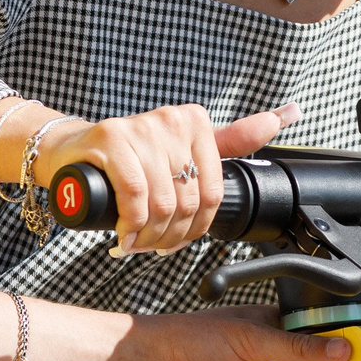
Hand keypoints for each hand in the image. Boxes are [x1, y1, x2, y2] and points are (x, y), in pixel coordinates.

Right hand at [39, 103, 297, 255]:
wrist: (72, 150)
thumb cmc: (131, 157)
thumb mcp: (185, 148)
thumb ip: (234, 138)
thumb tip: (287, 115)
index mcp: (195, 122)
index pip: (211, 191)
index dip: (196, 227)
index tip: (178, 238)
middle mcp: (171, 120)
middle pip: (187, 201)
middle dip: (170, 236)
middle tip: (152, 245)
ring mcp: (140, 127)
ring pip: (162, 203)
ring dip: (149, 236)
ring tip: (137, 242)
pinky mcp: (111, 139)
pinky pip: (135, 195)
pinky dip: (131, 225)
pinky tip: (123, 236)